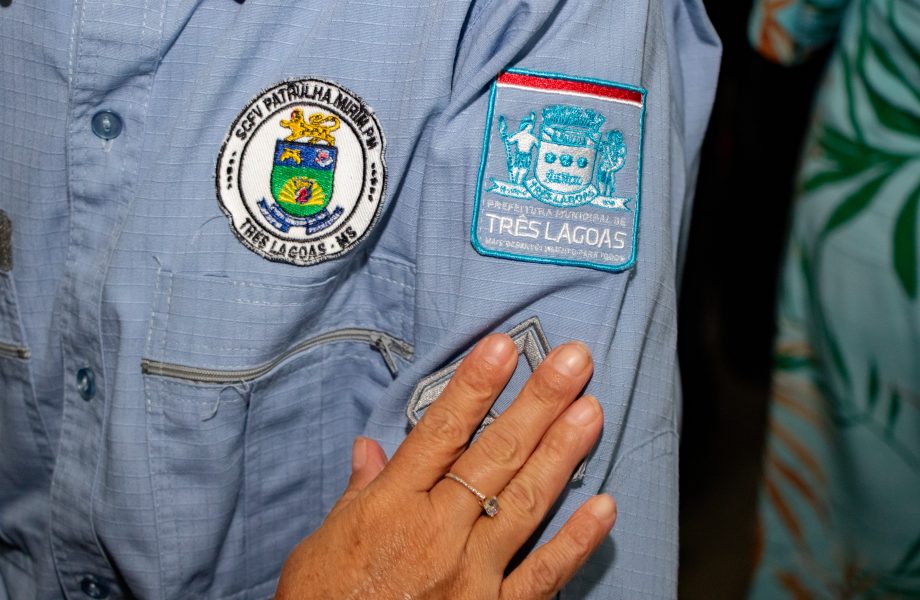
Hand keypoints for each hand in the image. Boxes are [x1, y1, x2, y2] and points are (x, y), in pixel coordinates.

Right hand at [275, 334, 614, 598]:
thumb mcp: (323, 544)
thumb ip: (358, 494)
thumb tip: (371, 447)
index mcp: (391, 508)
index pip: (440, 433)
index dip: (474, 386)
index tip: (504, 346)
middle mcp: (436, 534)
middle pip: (495, 456)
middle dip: (538, 402)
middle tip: (572, 360)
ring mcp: (470, 576)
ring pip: (525, 503)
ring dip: (562, 453)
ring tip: (592, 409)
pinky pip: (542, 577)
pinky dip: (576, 544)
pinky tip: (605, 508)